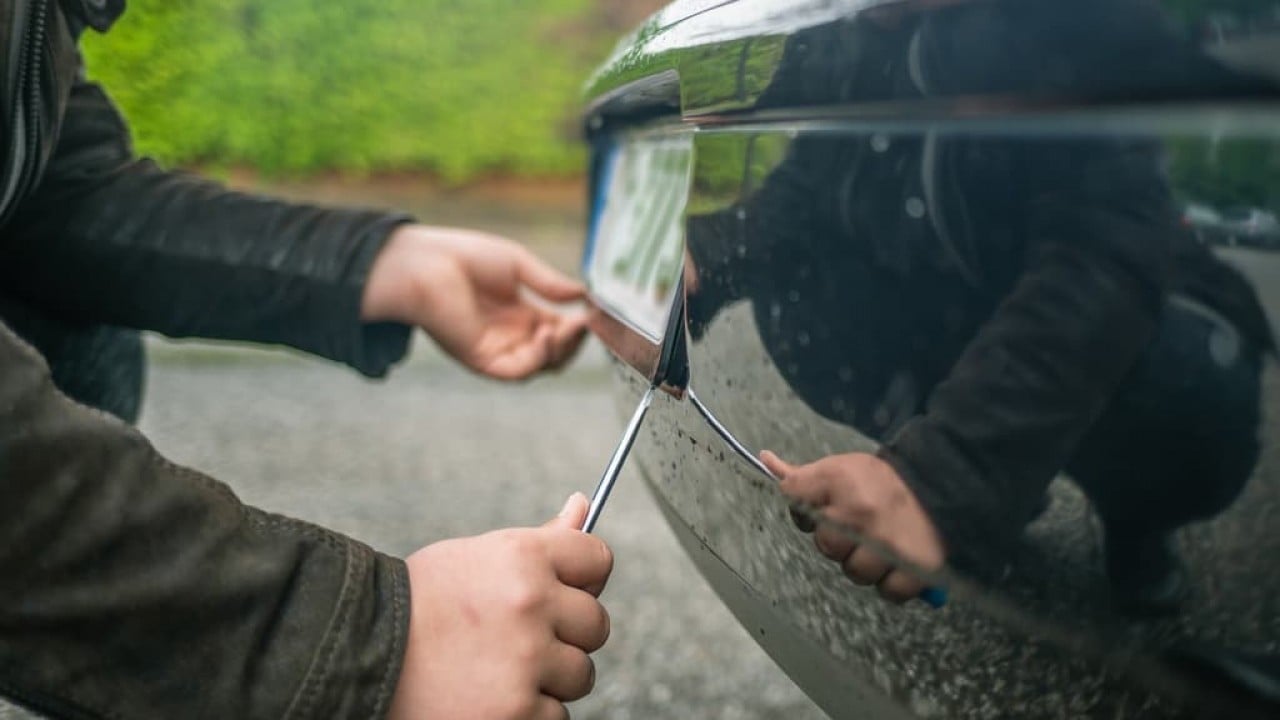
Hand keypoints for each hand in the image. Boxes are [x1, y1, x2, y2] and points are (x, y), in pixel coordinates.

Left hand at [363, 225, 588, 379]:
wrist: (426, 265)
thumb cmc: (464, 257)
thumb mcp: (518, 265)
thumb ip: (549, 284)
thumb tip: (583, 295)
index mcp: (519, 314)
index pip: (558, 330)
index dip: (578, 326)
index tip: (593, 312)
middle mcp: (510, 336)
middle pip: (555, 353)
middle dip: (574, 341)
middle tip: (585, 323)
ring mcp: (497, 350)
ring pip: (542, 366)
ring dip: (562, 350)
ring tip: (568, 328)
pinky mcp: (482, 360)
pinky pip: (519, 372)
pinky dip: (538, 359)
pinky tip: (545, 336)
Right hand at [388, 494, 612, 719]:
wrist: (363, 655)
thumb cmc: (424, 602)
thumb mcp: (478, 556)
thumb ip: (540, 541)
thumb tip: (583, 505)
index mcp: (523, 557)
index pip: (598, 559)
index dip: (583, 578)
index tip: (563, 591)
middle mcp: (531, 605)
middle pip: (596, 624)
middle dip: (566, 633)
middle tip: (519, 636)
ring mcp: (526, 662)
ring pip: (580, 674)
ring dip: (549, 676)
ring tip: (499, 667)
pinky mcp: (516, 712)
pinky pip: (555, 714)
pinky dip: (528, 711)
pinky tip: (490, 694)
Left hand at [761, 451, 944, 603]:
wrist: (942, 483)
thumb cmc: (881, 480)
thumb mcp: (841, 467)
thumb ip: (803, 475)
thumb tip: (765, 458)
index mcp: (839, 483)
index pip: (795, 499)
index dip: (806, 509)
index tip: (826, 507)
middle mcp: (860, 515)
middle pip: (827, 547)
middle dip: (840, 541)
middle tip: (862, 528)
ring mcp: (888, 545)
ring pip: (856, 573)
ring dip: (866, 564)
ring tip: (882, 544)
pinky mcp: (916, 569)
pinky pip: (889, 592)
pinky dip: (893, 583)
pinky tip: (898, 563)